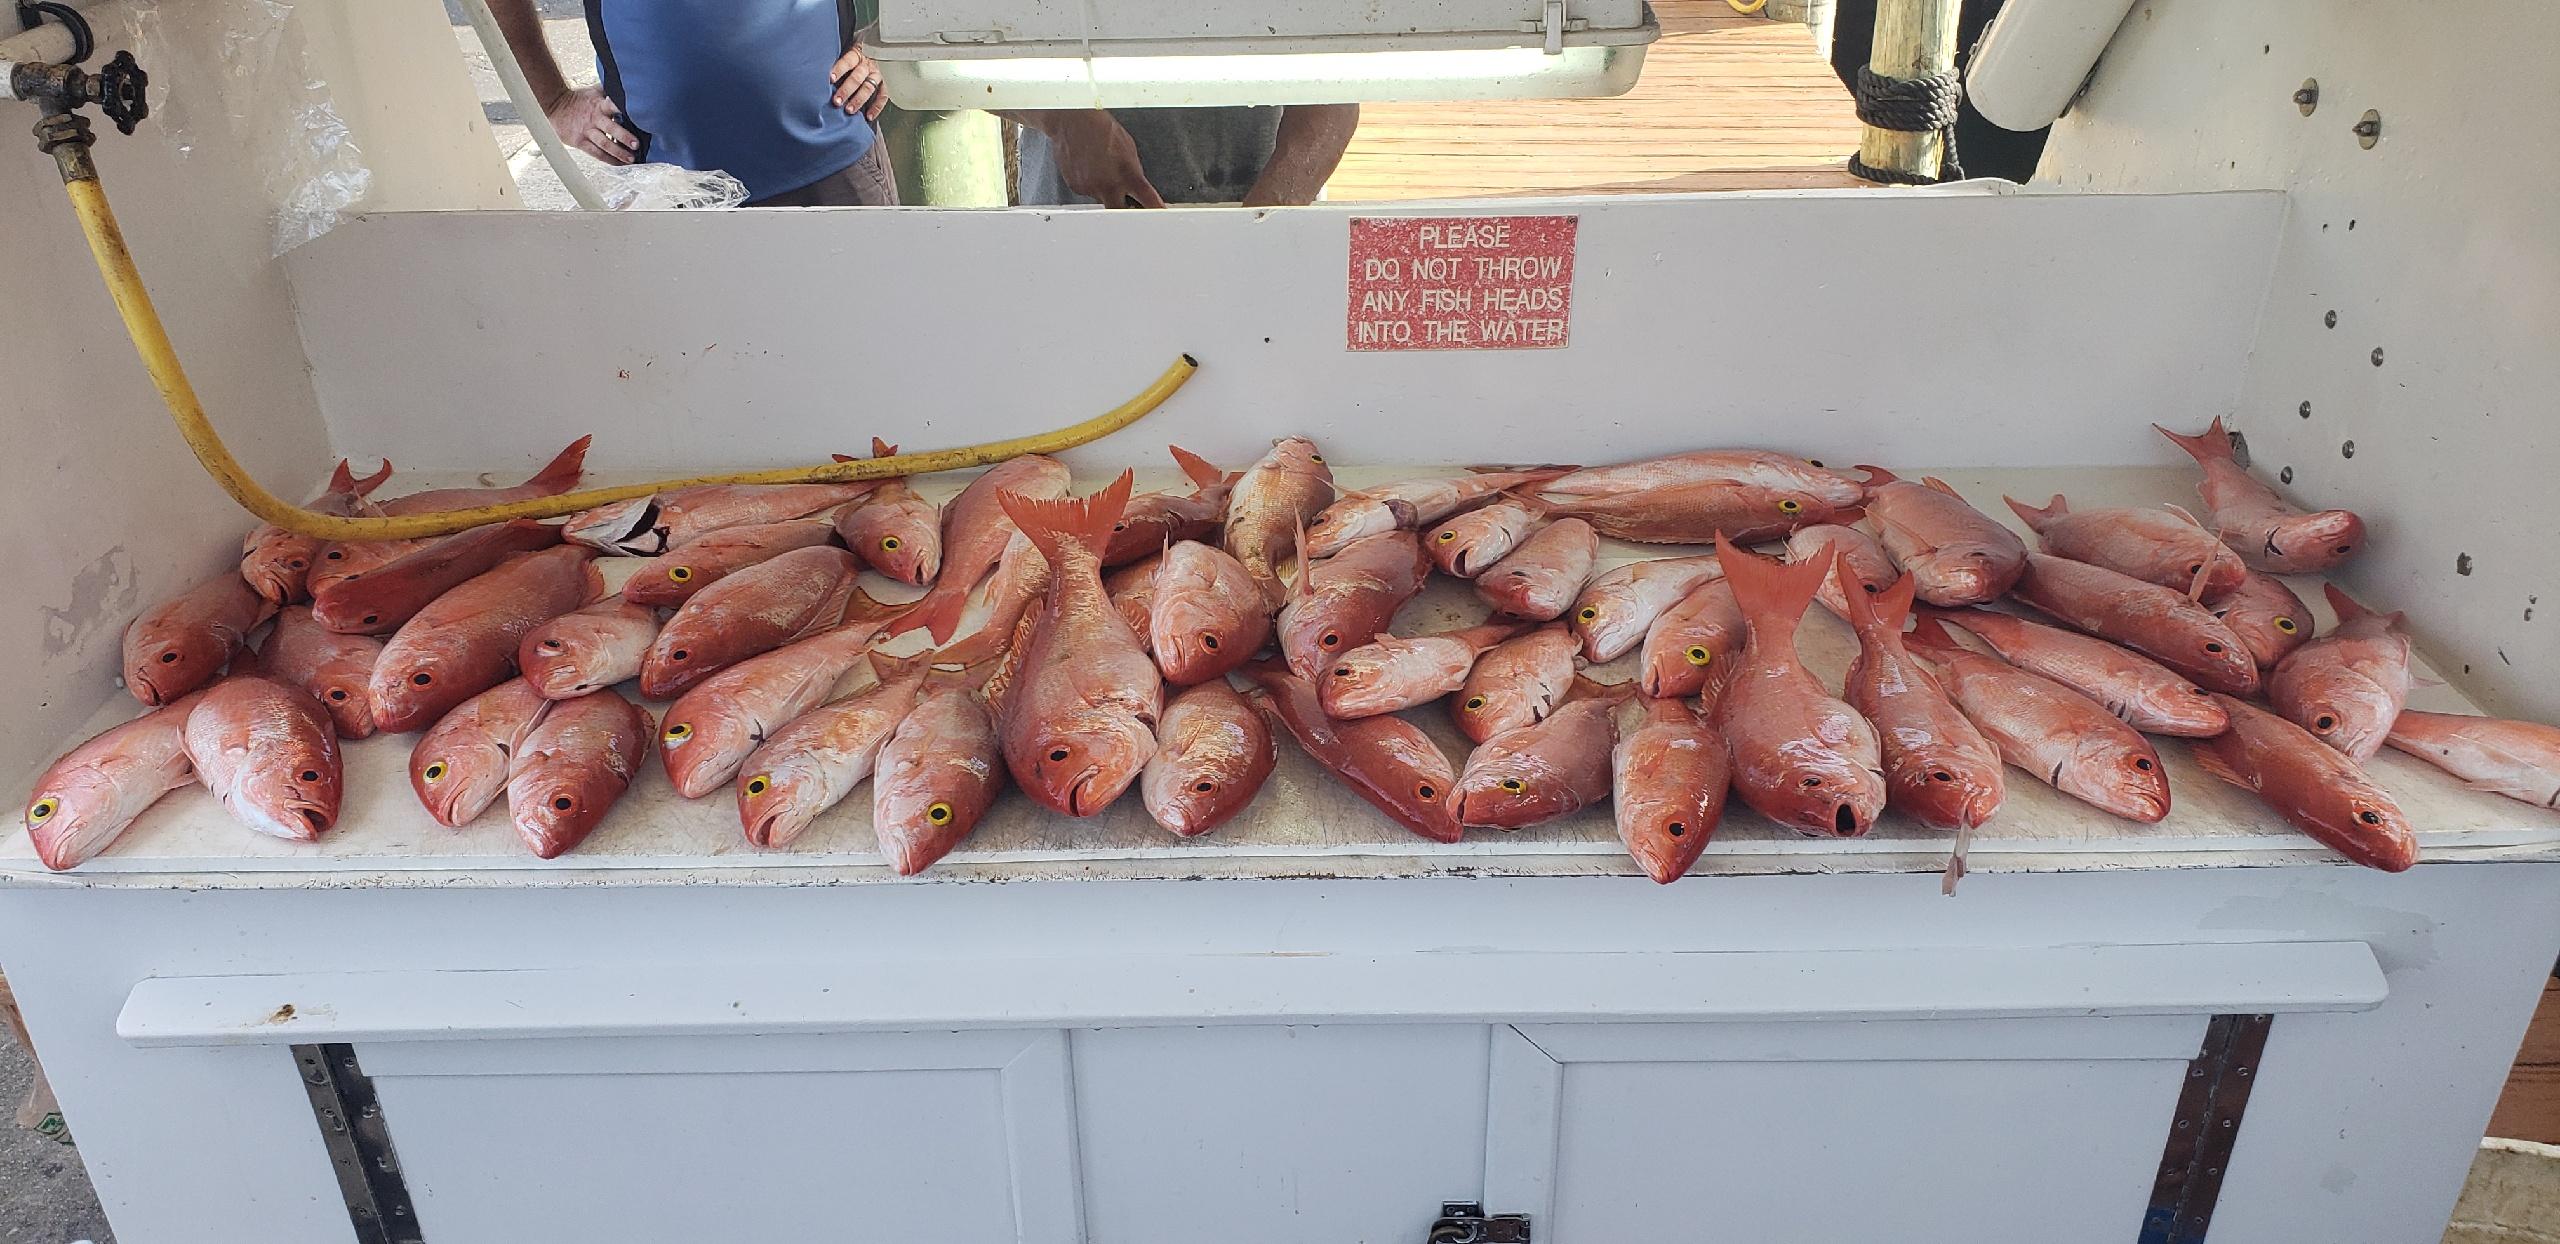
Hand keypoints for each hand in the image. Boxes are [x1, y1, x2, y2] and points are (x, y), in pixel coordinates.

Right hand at [545, 85, 637, 164]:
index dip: (622, 110)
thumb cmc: (577, 100)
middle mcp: (594, 118)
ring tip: (631, 158)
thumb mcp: (594, 91)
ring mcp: (587, 131)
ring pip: (604, 144)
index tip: (637, 116)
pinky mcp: (580, 142)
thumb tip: (627, 87)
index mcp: (598, 105)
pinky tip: (619, 163)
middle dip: (624, 137)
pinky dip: (608, 159)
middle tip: (636, 145)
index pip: (612, 105)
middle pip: (611, 128)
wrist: (555, 106)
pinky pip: (596, 153)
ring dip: (618, 152)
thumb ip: (609, 91)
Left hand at [830, 45, 888, 119]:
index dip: (839, 70)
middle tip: (837, 101)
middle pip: (857, 78)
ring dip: (858, 100)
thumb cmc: (860, 46)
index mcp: (857, 53)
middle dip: (846, 90)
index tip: (830, 79)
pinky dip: (877, 107)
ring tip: (849, 110)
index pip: (847, 62)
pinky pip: (883, 95)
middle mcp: (868, 63)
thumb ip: (841, 55)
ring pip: (869, 88)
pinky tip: (868, 116)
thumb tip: (821, 67)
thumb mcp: (849, 44)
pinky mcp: (885, 82)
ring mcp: (878, 73)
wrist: (879, 41)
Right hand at [1042, 111, 1165, 207]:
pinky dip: (1091, 183)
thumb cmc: (1101, 129)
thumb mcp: (1129, 148)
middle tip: (1128, 204)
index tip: (1160, 215)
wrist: (1074, 122)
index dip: (1156, 210)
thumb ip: (1134, 170)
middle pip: (1122, 213)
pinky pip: (1088, 192)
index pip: (1148, 200)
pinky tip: (1089, 168)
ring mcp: (1091, 189)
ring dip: (1105, 190)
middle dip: (1126, 210)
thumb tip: (1137, 184)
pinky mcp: (1077, 188)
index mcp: (1128, 174)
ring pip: (1103, 200)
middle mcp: (1109, 185)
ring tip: (1101, 168)